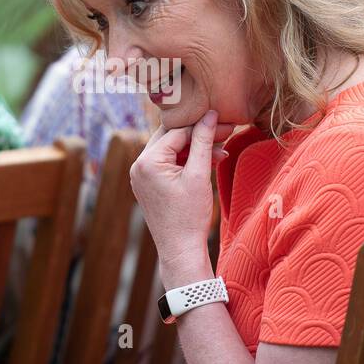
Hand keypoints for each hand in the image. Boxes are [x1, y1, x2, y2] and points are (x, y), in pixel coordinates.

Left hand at [129, 109, 226, 268]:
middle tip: (225, 134)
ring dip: (195, 150)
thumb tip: (211, 114)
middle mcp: (138, 164)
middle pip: (171, 137)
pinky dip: (186, 162)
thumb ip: (203, 141)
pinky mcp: (147, 184)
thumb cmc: (190, 216)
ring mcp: (141, 175)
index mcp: (147, 160)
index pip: (177, 130)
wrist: (180, 249)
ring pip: (171, 150)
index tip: (225, 123)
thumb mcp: (200, 174)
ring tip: (221, 155)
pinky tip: (208, 163)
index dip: (203, 126)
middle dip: (198, 136)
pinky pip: (167, 163)